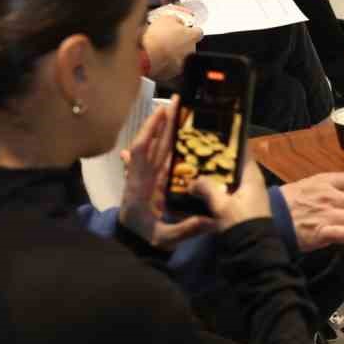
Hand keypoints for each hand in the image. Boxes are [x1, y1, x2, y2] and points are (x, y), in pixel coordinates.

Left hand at [118, 100, 215, 248]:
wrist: (132, 243)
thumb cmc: (145, 239)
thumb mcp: (163, 238)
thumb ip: (185, 229)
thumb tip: (211, 220)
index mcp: (139, 184)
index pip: (142, 151)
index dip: (150, 131)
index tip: (160, 113)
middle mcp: (143, 175)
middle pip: (152, 143)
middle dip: (163, 121)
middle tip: (177, 100)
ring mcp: (149, 176)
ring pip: (158, 147)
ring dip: (167, 128)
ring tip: (180, 109)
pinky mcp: (156, 180)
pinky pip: (162, 157)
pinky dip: (170, 143)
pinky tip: (180, 133)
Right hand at [143, 13, 201, 80]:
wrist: (145, 56)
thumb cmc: (157, 38)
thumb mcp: (166, 18)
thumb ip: (176, 19)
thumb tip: (177, 20)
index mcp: (192, 37)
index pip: (198, 32)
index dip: (190, 29)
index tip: (184, 28)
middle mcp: (190, 52)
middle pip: (189, 45)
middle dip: (180, 42)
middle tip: (168, 37)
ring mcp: (181, 64)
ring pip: (179, 57)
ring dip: (172, 53)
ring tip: (158, 48)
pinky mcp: (170, 74)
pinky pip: (169, 67)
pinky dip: (164, 63)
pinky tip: (154, 57)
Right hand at [189, 142, 271, 230]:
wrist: (252, 251)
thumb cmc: (240, 222)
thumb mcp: (221, 204)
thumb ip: (206, 188)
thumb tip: (191, 181)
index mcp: (252, 175)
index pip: (242, 150)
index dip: (228, 142)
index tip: (211, 135)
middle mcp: (252, 181)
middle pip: (233, 164)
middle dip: (216, 160)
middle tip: (196, 152)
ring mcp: (248, 194)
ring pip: (229, 178)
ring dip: (214, 176)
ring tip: (194, 169)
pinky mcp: (242, 206)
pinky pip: (228, 191)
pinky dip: (216, 188)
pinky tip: (201, 189)